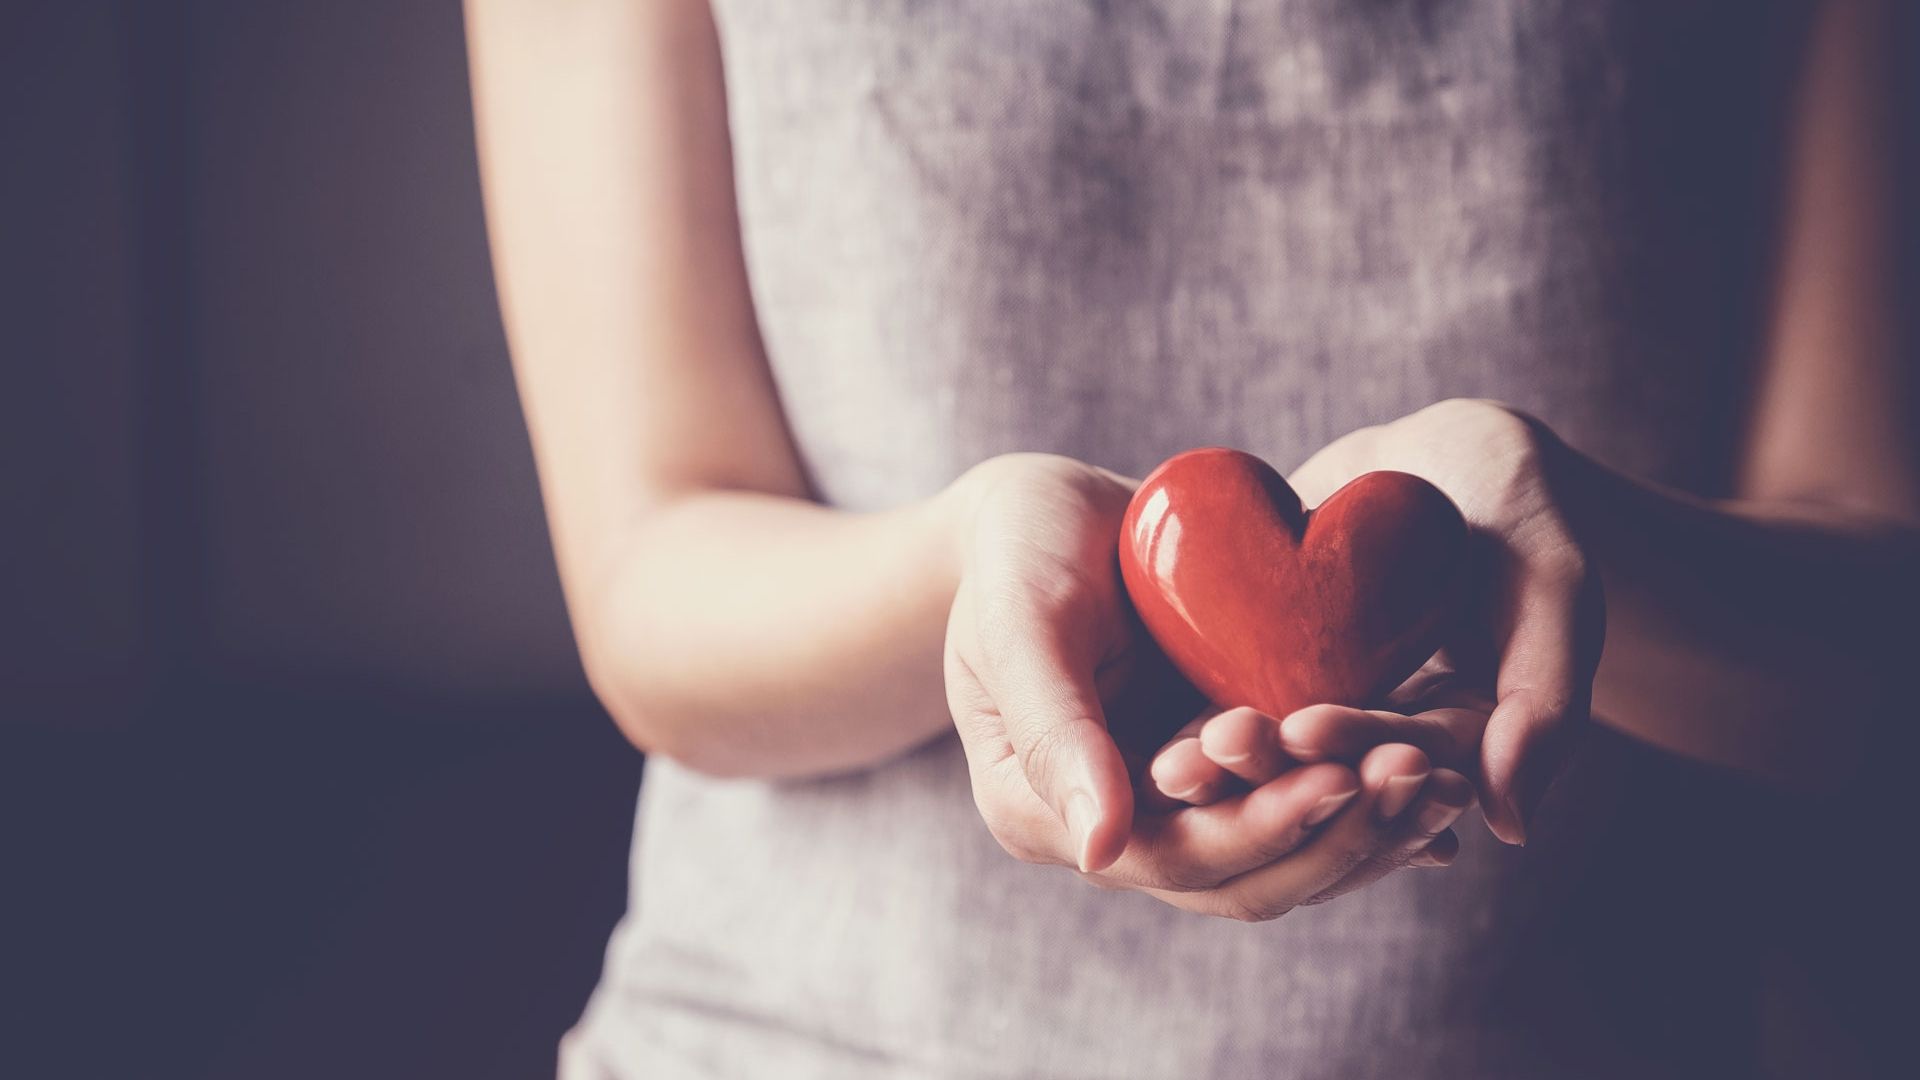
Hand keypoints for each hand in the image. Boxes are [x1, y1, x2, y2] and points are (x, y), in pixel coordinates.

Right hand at [944, 453, 1479, 919]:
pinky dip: (1370, 797)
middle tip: (1420, 779)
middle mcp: (1118, 830)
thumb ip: (1054, 730)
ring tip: (1447, 781)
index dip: (1259, 831)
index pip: (1172, 859)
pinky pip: (1303, 800)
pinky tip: (1441, 774)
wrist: (1042, 514)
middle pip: (1243, 878)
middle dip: (1337, 837)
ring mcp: (1177, 802)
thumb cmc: (1014, 555)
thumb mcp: (1020, 624)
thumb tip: (1100, 850)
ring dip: (1370, 829)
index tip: (1337, 779)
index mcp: (1046, 816)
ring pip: (1286, 854)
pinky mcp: (1226, 766)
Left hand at [1151, 400, 1604, 843]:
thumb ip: (1547, 701)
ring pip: (1268, 740)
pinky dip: (1195, 710)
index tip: (1307, 726)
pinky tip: (1148, 721)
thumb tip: (1513, 828)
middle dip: (1270, 763)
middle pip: (1325, 762)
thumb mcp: (1556, 589)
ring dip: (1221, 756)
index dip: (1356, 743)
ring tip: (1169, 760)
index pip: (1402, 754)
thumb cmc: (1525, 511)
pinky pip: (1230, 691)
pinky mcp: (1268, 667)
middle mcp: (1382, 738)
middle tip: (1213, 749)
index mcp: (1457, 744)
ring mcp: (1321, 704)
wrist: (1455, 455)